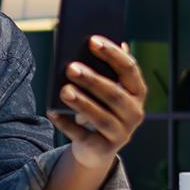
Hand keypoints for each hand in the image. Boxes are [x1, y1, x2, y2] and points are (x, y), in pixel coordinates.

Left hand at [48, 36, 146, 169]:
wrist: (96, 146)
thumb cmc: (99, 105)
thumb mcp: (104, 87)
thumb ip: (101, 67)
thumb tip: (89, 40)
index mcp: (137, 91)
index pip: (129, 69)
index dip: (112, 54)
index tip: (92, 40)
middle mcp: (134, 113)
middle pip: (115, 95)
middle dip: (92, 80)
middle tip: (71, 67)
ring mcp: (121, 134)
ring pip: (101, 117)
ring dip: (82, 103)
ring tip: (64, 90)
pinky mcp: (103, 149)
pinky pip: (83, 136)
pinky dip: (66, 124)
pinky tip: (52, 112)